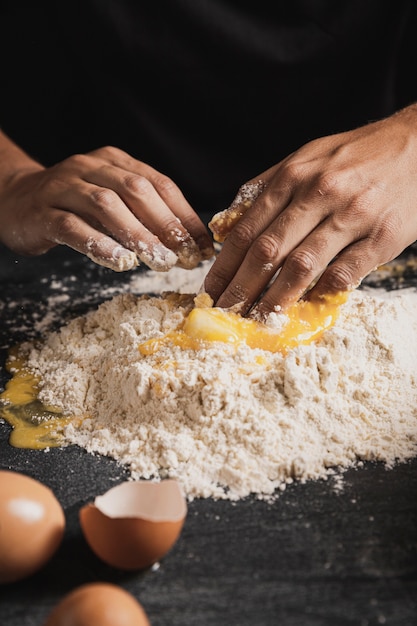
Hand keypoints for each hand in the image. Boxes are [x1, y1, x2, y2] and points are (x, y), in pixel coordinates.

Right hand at [0, 143, 213, 270]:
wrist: (14, 199)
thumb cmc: (73, 205)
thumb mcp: (111, 199)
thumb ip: (142, 213)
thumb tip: (188, 243)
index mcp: (114, 161)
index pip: (160, 184)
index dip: (185, 216)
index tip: (204, 247)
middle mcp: (90, 167)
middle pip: (137, 191)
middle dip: (166, 225)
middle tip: (186, 257)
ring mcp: (64, 187)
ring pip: (107, 206)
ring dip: (138, 235)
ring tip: (160, 262)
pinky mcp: (44, 212)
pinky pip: (73, 228)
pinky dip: (100, 245)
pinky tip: (121, 263)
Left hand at [204, 104, 416, 316]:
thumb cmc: (354, 155)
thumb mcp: (303, 158)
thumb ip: (262, 190)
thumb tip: (224, 225)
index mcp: (294, 176)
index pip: (248, 230)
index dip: (225, 266)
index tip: (211, 291)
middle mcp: (319, 193)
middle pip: (269, 251)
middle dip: (241, 288)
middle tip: (226, 313)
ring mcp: (352, 215)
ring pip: (303, 265)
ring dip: (275, 298)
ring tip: (258, 319)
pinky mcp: (383, 235)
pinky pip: (346, 272)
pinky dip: (324, 291)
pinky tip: (308, 304)